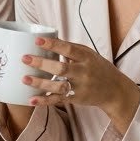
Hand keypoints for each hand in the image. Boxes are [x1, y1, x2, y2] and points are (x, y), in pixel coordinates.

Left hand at [22, 35, 139, 132]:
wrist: (115, 90)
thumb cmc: (97, 67)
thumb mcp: (89, 55)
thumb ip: (71, 49)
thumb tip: (48, 39)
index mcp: (86, 57)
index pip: (68, 49)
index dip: (53, 45)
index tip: (37, 41)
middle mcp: (84, 72)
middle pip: (61, 68)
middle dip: (42, 64)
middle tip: (25, 58)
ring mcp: (80, 87)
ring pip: (58, 86)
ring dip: (40, 83)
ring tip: (25, 79)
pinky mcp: (76, 99)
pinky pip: (58, 100)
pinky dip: (44, 100)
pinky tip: (31, 100)